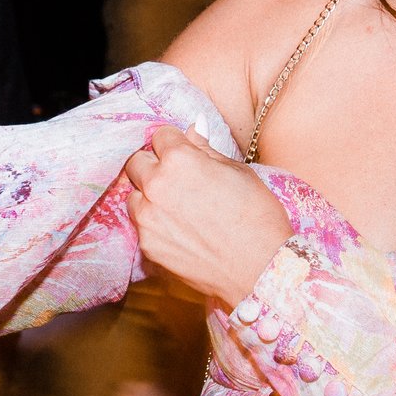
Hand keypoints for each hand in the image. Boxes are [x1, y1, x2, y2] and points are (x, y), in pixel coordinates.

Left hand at [123, 124, 291, 307]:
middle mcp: (156, 186)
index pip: (160, 135)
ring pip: (134, 195)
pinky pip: (142, 226)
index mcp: (180, 160)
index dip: (175, 143)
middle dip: (154, 165)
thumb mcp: (238, 171)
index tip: (185, 152)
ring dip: (149, 195)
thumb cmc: (258, 217)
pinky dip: (156, 224)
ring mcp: (148, 218)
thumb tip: (195, 127)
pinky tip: (182, 231)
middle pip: (137, 162)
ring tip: (180, 208)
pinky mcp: (148, 246)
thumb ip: (206, 149)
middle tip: (179, 179)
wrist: (260, 269)